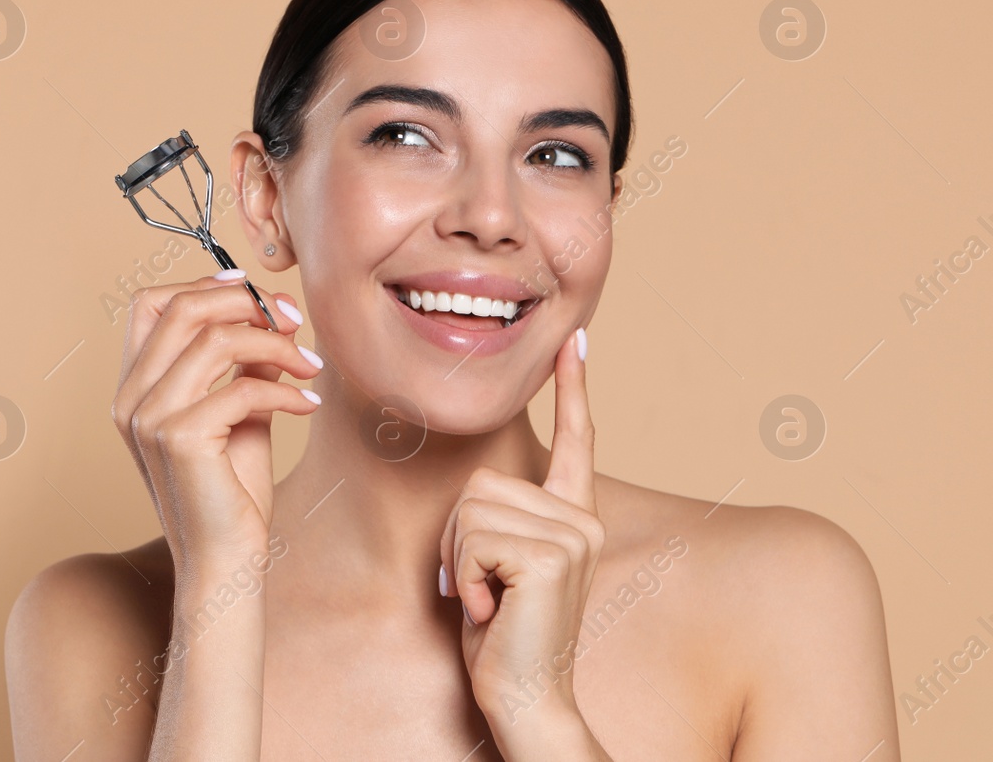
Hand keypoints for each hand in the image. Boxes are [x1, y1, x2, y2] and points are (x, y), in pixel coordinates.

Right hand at [112, 273, 322, 569]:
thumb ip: (244, 364)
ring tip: (310, 366)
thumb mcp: (239, 413)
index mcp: (133, 389)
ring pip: (215, 340)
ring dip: (275, 345)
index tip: (253, 290)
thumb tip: (270, 314)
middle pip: (182, 310)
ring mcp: (149, 418)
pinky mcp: (179, 439)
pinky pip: (240, 387)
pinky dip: (284, 390)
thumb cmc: (231, 494)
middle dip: (246, 304)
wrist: (225, 562)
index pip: (148, 305)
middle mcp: (130, 399)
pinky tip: (308, 404)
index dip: (202, 286)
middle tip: (294, 319)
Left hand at [439, 328, 603, 735]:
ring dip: (458, 560)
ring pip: (470, 508)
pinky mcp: (552, 556)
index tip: (574, 339)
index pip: (575, 440)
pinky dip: (462, 578)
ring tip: (488, 599)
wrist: (526, 701)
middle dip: (458, 536)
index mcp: (572, 517)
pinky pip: (471, 538)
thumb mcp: (494, 566)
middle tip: (481, 586)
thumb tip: (476, 487)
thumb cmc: (501, 637)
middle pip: (479, 482)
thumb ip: (497, 521)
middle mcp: (581, 519)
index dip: (572, 388)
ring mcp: (573, 536)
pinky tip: (489, 610)